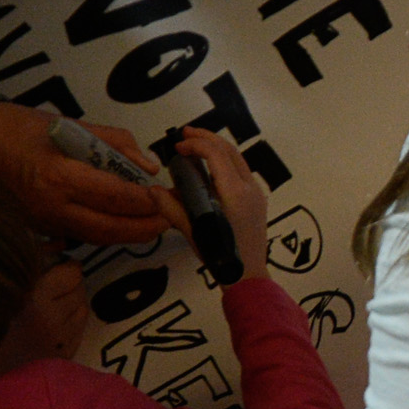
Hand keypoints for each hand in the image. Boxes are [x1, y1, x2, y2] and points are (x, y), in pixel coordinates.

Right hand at [0, 103, 174, 245]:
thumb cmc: (23, 127)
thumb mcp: (72, 124)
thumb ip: (115, 143)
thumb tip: (148, 166)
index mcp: (59, 175)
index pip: (116, 197)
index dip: (147, 200)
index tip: (166, 195)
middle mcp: (52, 206)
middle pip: (111, 228)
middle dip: (145, 227)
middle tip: (169, 218)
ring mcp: (45, 221)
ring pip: (99, 237)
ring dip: (129, 233)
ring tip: (154, 222)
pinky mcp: (42, 228)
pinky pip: (83, 234)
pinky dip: (108, 231)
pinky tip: (124, 221)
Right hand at [8, 261, 91, 362]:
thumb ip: (30, 259)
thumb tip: (59, 244)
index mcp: (32, 298)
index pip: (71, 274)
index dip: (68, 265)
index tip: (62, 263)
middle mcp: (49, 320)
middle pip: (80, 290)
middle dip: (71, 282)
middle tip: (58, 280)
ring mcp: (57, 341)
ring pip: (83, 310)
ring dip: (74, 300)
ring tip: (56, 299)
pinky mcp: (60, 358)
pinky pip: (79, 331)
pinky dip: (72, 321)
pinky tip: (56, 319)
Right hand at [169, 127, 271, 277]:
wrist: (248, 276)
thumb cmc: (221, 256)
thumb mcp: (192, 231)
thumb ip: (170, 208)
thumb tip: (151, 189)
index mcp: (236, 193)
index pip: (216, 154)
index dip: (195, 144)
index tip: (178, 147)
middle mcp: (250, 188)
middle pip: (229, 150)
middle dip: (207, 137)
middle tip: (185, 132)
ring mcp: (257, 193)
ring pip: (237, 159)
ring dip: (216, 147)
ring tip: (195, 143)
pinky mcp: (257, 200)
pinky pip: (241, 171)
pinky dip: (224, 161)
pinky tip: (209, 165)